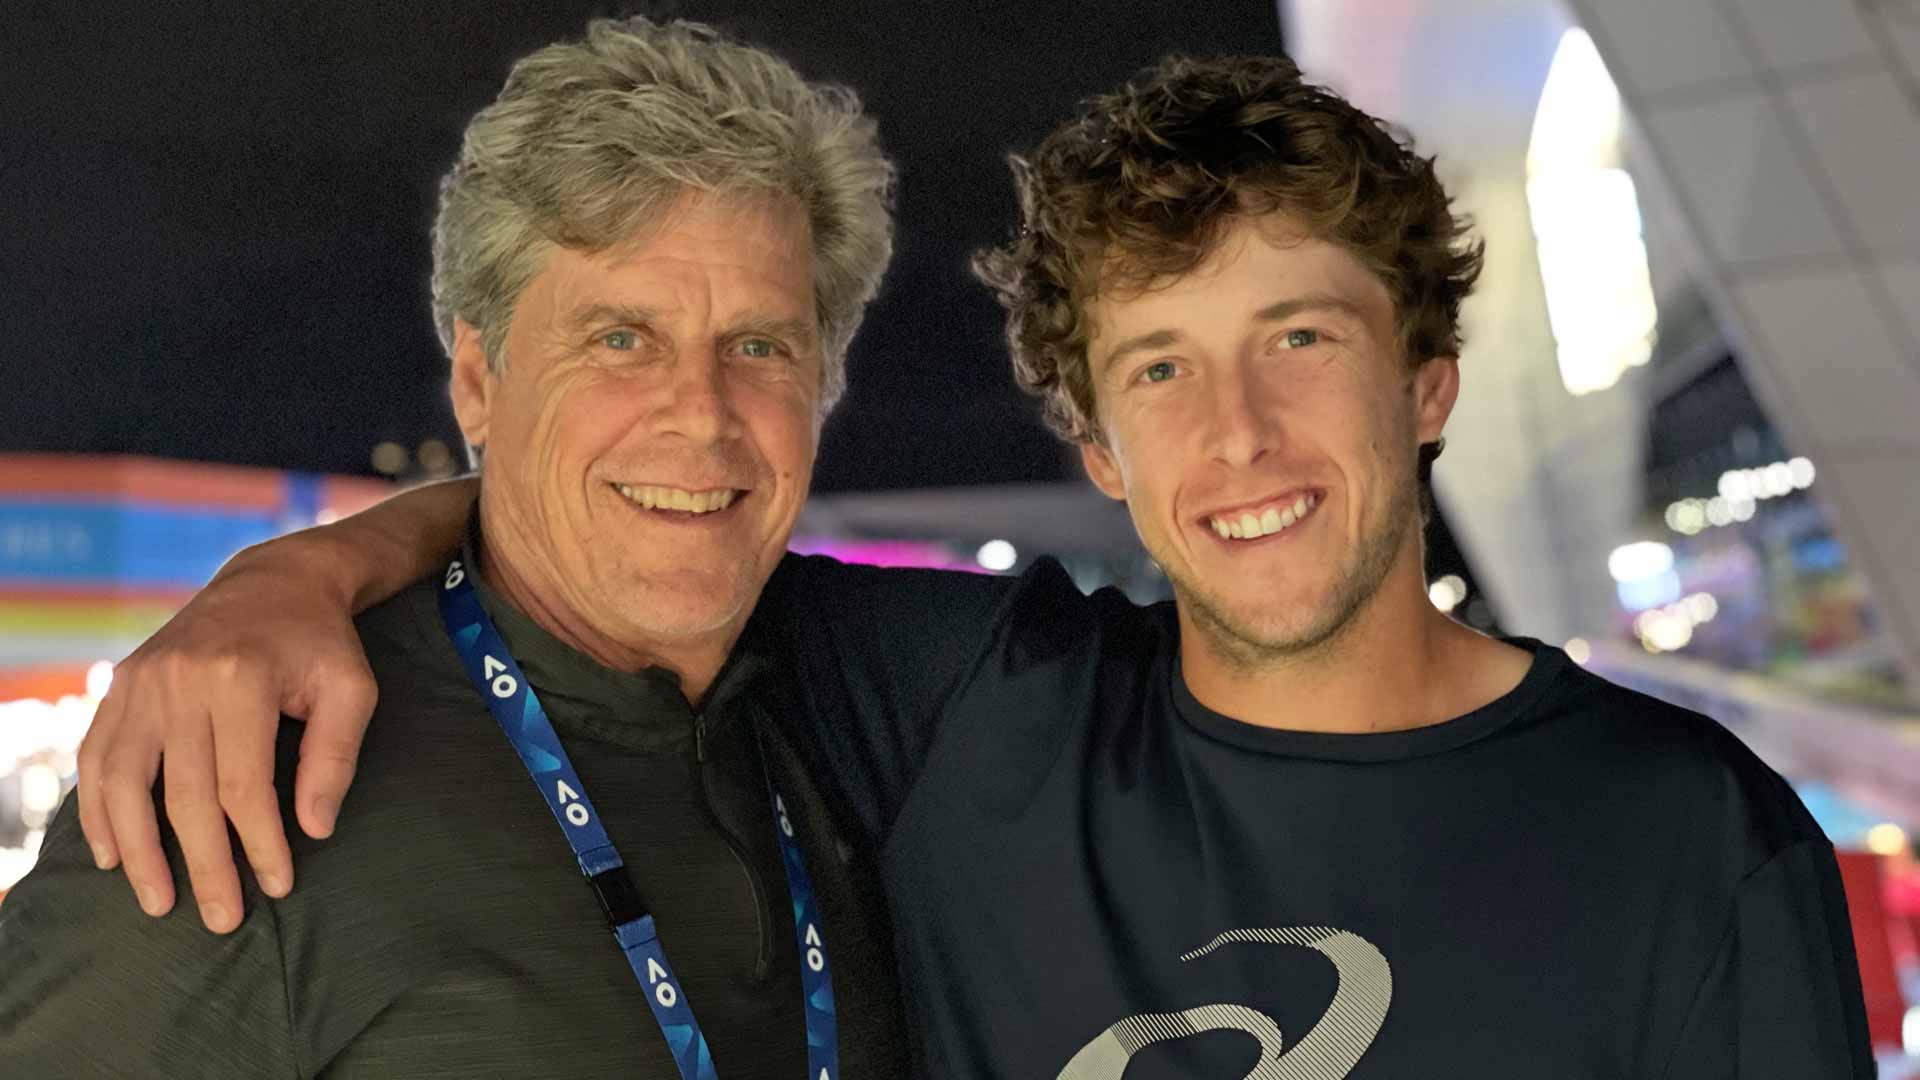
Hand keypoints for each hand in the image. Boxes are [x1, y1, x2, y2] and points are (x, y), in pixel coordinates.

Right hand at [77, 545, 377, 932]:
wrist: (273, 582)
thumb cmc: (321, 644)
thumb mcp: (352, 689)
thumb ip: (336, 757)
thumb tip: (313, 830)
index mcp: (240, 678)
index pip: (244, 786)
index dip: (260, 843)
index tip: (279, 886)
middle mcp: (180, 680)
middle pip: (184, 795)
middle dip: (204, 865)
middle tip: (223, 919)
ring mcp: (141, 681)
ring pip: (124, 783)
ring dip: (136, 851)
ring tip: (157, 903)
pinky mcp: (120, 684)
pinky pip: (96, 758)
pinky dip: (98, 811)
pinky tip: (110, 854)